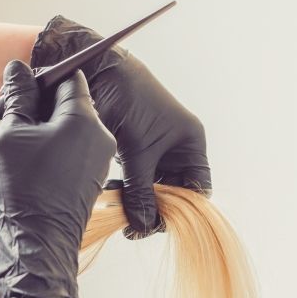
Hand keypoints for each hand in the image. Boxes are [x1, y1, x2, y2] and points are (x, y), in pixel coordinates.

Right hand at [0, 60, 115, 297]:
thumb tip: (17, 68)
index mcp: (84, 118)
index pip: (69, 77)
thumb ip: (18, 98)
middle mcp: (102, 135)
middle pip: (74, 102)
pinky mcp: (94, 176)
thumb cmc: (24, 187)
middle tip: (16, 117)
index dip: (43, 78)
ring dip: (49, 127)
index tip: (21, 90)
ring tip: (22, 143)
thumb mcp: (12, 135)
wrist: (38, 241)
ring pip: (74, 127)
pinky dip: (57, 147)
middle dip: (45, 104)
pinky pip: (77, 148)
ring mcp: (101, 158)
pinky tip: (34, 162)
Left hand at [31, 15, 210, 238]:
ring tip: (117, 210)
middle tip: (131, 225)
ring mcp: (156, 150)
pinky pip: (135, 180)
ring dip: (137, 202)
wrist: (99, 71)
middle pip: (174, 194)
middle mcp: (177, 149)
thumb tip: (141, 226)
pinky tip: (110, 194)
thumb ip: (139, 189)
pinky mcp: (134, 151)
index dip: (181, 210)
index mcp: (190, 144)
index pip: (197, 189)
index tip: (157, 224)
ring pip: (152, 189)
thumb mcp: (136, 150)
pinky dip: (125, 190)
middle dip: (155, 210)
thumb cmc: (127, 101)